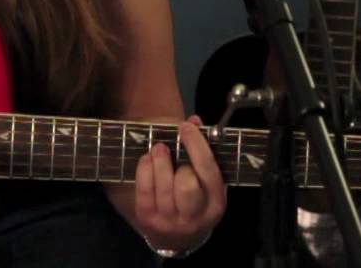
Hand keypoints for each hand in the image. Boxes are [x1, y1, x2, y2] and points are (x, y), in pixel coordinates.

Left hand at [131, 115, 225, 253]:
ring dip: (158, 161)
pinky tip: (147, 159)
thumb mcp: (206, 182)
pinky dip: (144, 169)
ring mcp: (170, 220)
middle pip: (187, 184)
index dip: (197, 146)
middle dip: (178, 162)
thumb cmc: (195, 201)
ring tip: (158, 148)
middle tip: (171, 150)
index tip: (186, 127)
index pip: (209, 172)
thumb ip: (202, 151)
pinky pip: (144, 190)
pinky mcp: (148, 219)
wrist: (177, 239)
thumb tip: (194, 120)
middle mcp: (195, 216)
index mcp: (215, 203)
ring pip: (163, 186)